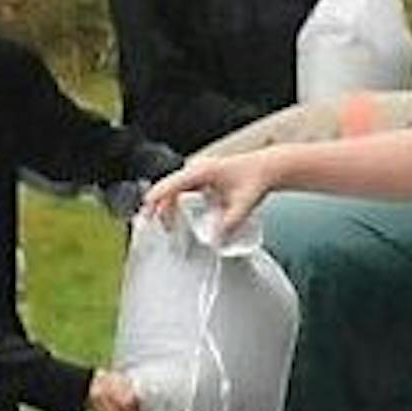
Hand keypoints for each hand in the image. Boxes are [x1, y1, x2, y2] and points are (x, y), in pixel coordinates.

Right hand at [143, 147, 283, 240]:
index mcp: (202, 171)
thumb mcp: (244, 205)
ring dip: (167, 208)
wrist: (266, 168)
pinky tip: (176, 219)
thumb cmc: (255, 179)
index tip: (145, 215)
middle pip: (168, 189)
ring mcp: (198, 173)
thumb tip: (215, 242)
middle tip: (156, 229)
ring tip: (167, 228)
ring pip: (173, 190)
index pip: (171, 185)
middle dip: (158, 209)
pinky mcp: (201, 179)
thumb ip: (230, 224)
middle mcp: (196, 169)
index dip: (155, 200)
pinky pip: (181, 191)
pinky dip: (175, 204)